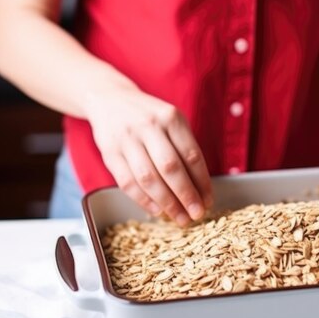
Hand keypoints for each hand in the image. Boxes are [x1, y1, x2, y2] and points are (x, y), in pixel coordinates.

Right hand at [84, 85, 212, 225]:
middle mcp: (149, 126)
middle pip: (170, 168)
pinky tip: (157, 211)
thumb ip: (185, 149)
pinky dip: (143, 200)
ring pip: (148, 178)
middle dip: (186, 195)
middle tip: (197, 214)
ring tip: (180, 218)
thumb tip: (201, 188)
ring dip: (166, 203)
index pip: (191, 155)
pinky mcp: (110, 152)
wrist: (109, 99)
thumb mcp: (172, 121)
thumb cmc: (150, 116)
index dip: (202, 182)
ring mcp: (127, 139)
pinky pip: (127, 182)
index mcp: (171, 118)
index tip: (209, 200)